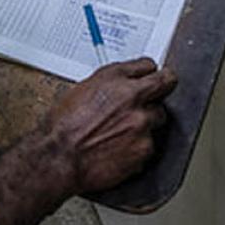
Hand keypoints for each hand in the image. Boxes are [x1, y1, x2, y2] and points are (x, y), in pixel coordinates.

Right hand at [0, 57, 176, 224]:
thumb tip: (124, 82)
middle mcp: (133, 98)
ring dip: (145, 124)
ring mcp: (142, 124)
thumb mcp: (83, 89)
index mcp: (116, 79)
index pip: (149, 66)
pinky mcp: (144, 149)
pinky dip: (138, 147)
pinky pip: (149, 144)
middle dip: (156, 95)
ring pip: (157, 119)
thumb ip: (111, 82)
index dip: (152, 73)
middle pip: (164, 89)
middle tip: (148, 101)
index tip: (154, 76)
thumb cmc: (64, 126)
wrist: (60, 157)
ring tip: (122, 133)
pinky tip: (119, 149)